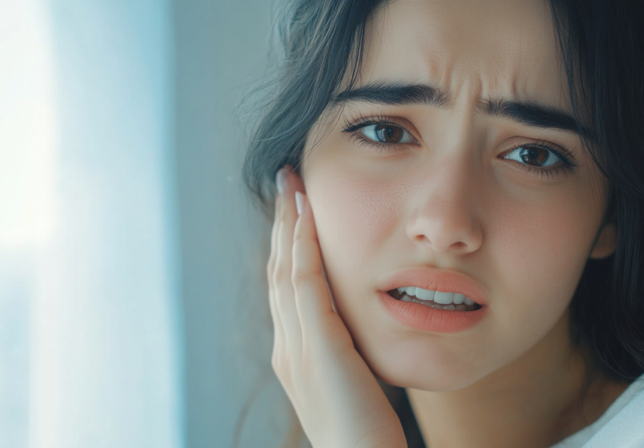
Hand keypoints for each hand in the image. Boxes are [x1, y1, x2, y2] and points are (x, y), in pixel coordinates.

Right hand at [268, 166, 406, 447]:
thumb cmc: (365, 435)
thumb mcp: (354, 384)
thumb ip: (348, 352)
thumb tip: (357, 326)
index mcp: (294, 354)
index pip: (287, 287)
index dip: (288, 245)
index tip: (295, 209)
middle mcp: (287, 347)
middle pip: (278, 271)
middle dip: (282, 224)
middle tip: (286, 181)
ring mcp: (297, 348)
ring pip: (286, 271)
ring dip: (289, 224)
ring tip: (293, 184)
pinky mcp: (318, 349)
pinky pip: (305, 286)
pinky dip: (303, 247)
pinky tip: (308, 216)